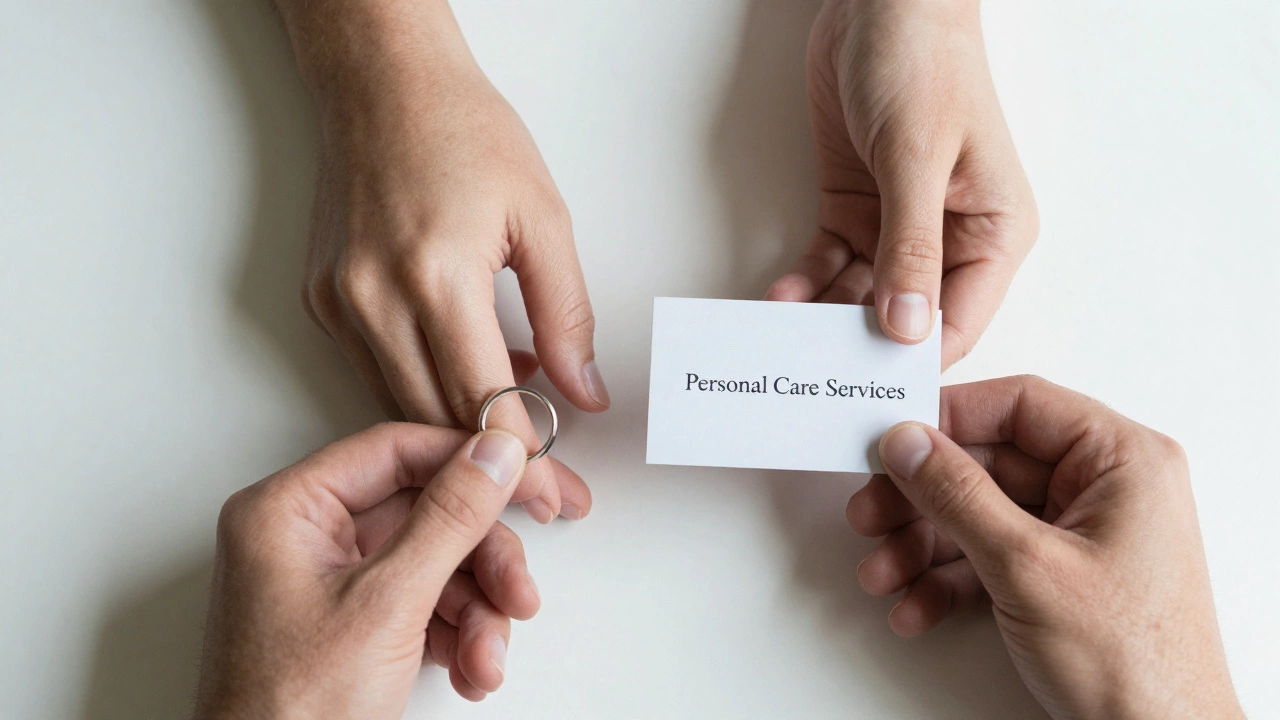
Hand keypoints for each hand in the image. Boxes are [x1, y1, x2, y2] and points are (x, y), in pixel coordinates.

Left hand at [193, 424, 538, 718]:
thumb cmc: (289, 715)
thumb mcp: (386, 605)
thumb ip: (449, 519)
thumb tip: (493, 452)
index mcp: (288, 511)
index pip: (395, 450)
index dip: (468, 461)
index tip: (526, 474)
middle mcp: (306, 538)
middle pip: (426, 513)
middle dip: (481, 562)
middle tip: (518, 590)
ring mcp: (330, 584)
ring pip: (435, 564)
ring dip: (477, 612)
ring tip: (488, 657)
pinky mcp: (353, 625)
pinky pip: (424, 605)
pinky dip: (458, 636)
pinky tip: (471, 669)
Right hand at [277, 0, 607, 522]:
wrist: (385, 85)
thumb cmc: (464, 132)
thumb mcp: (543, 219)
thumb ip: (567, 314)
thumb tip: (582, 392)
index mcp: (436, 277)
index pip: (484, 401)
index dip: (527, 459)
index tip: (560, 492)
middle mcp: (375, 298)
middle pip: (440, 418)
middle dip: (498, 469)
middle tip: (551, 496)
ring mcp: (340, 303)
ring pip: (404, 404)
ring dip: (460, 430)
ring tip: (521, 430)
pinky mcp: (324, 300)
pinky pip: (378, 373)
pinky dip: (425, 388)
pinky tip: (470, 375)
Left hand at [768, 0, 1037, 367]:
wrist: (880, 2)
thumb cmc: (924, 63)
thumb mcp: (918, 157)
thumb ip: (911, 245)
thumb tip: (907, 328)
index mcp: (993, 231)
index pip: (958, 321)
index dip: (916, 362)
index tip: (872, 397)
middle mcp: (950, 239)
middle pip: (905, 317)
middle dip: (860, 347)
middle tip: (815, 380)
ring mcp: (898, 228)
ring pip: (860, 297)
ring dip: (822, 320)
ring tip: (784, 347)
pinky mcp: (856, 210)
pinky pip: (829, 263)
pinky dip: (804, 283)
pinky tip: (778, 301)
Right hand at [849, 376, 1242, 717]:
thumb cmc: (1134, 662)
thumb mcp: (1027, 565)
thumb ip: (958, 494)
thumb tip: (907, 442)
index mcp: (1122, 460)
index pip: (1021, 405)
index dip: (949, 417)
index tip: (892, 437)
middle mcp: (1105, 488)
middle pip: (988, 465)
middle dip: (921, 498)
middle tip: (871, 512)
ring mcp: (1082, 535)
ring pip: (979, 515)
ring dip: (922, 546)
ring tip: (882, 571)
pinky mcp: (1061, 577)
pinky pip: (989, 558)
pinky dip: (947, 581)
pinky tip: (914, 605)